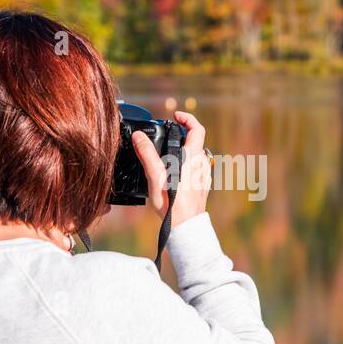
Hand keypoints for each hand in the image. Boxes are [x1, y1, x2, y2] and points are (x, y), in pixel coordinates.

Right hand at [131, 111, 210, 229]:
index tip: (175, 116)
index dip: (187, 118)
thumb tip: (139, 136)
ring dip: (182, 151)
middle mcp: (201, 164)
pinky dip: (185, 164)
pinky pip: (195, 168)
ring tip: (166, 157)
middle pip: (195, 141)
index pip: (196, 128)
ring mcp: (203, 175)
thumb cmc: (172, 204)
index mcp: (193, 158)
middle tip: (165, 136)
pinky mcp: (202, 186)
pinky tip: (173, 175)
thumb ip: (147, 154)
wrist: (185, 227)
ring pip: (195, 155)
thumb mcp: (156, 177)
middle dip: (180, 136)